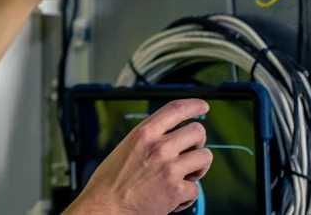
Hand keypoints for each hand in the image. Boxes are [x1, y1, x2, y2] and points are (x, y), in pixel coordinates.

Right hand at [65, 99, 212, 214]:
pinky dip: (187, 195)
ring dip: (198, 167)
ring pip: (205, 156)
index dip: (194, 105)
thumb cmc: (110, 183)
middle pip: (198, 131)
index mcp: (144, 134)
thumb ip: (148, 140)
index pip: (176, 109)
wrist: (105, 208)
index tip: (202, 106)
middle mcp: (159, 147)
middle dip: (198, 142)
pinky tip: (173, 196)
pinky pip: (196, 188)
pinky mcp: (176, 190)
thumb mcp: (125, 148)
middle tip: (189, 152)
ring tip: (184, 175)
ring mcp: (170, 168)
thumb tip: (168, 137)